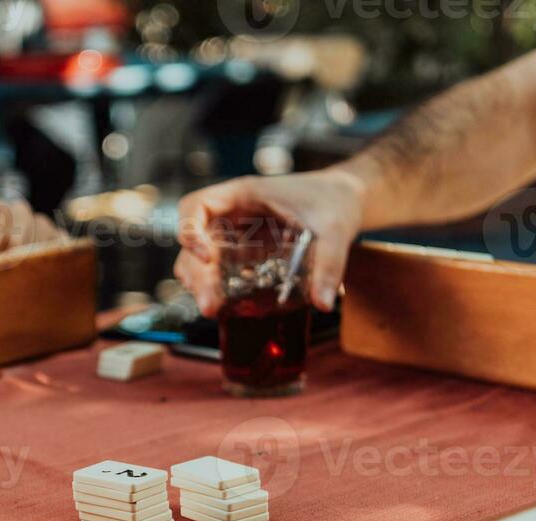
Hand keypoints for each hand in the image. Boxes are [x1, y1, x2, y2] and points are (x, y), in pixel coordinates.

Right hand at [176, 170, 367, 316]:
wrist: (344, 200)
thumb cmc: (334, 202)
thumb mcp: (335, 231)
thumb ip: (329, 265)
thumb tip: (323, 304)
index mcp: (244, 195)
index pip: (196, 205)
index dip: (190, 230)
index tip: (205, 257)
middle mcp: (232, 214)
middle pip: (194, 241)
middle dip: (197, 273)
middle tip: (209, 305)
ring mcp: (236, 234)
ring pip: (202, 259)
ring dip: (202, 284)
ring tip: (213, 309)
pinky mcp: (245, 253)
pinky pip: (221, 270)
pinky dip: (219, 288)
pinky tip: (227, 307)